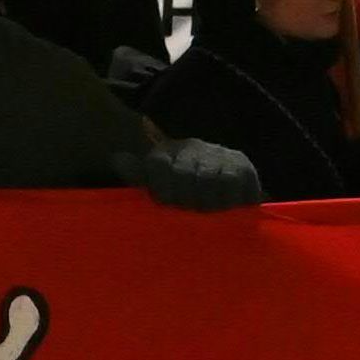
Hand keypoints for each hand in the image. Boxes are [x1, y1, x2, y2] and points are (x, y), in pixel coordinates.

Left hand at [116, 134, 263, 213]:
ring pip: (210, 179)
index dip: (161, 187)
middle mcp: (193, 148)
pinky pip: (236, 184)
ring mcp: (219, 156)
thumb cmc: (180, 189)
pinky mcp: (243, 167)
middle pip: (184, 174)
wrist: (223, 181)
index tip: (166, 202)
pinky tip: (228, 208)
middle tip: (190, 210)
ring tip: (208, 212)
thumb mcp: (155, 182)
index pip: (158, 163)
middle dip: (185, 199)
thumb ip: (137, 174)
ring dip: (208, 202)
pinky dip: (230, 200)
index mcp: (168, 152)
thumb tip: (116, 158)